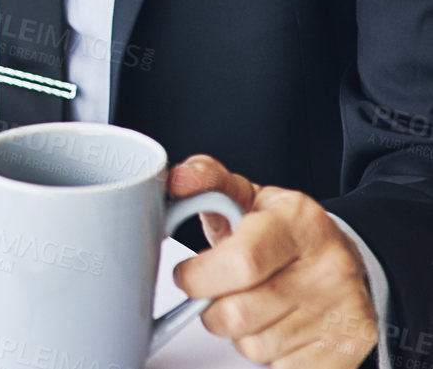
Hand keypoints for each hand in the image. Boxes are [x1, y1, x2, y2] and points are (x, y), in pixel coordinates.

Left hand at [169, 154, 376, 367]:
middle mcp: (330, 267)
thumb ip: (208, 180)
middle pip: (239, 313)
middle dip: (211, 309)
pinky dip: (268, 355)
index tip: (187, 275)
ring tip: (253, 305)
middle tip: (216, 294)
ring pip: (256, 346)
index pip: (240, 261)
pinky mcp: (350, 347)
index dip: (199, 276)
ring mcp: (344, 310)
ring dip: (239, 334)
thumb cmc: (282, 231)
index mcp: (300, 222)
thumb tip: (179, 178)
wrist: (340, 259)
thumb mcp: (246, 195)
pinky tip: (277, 327)